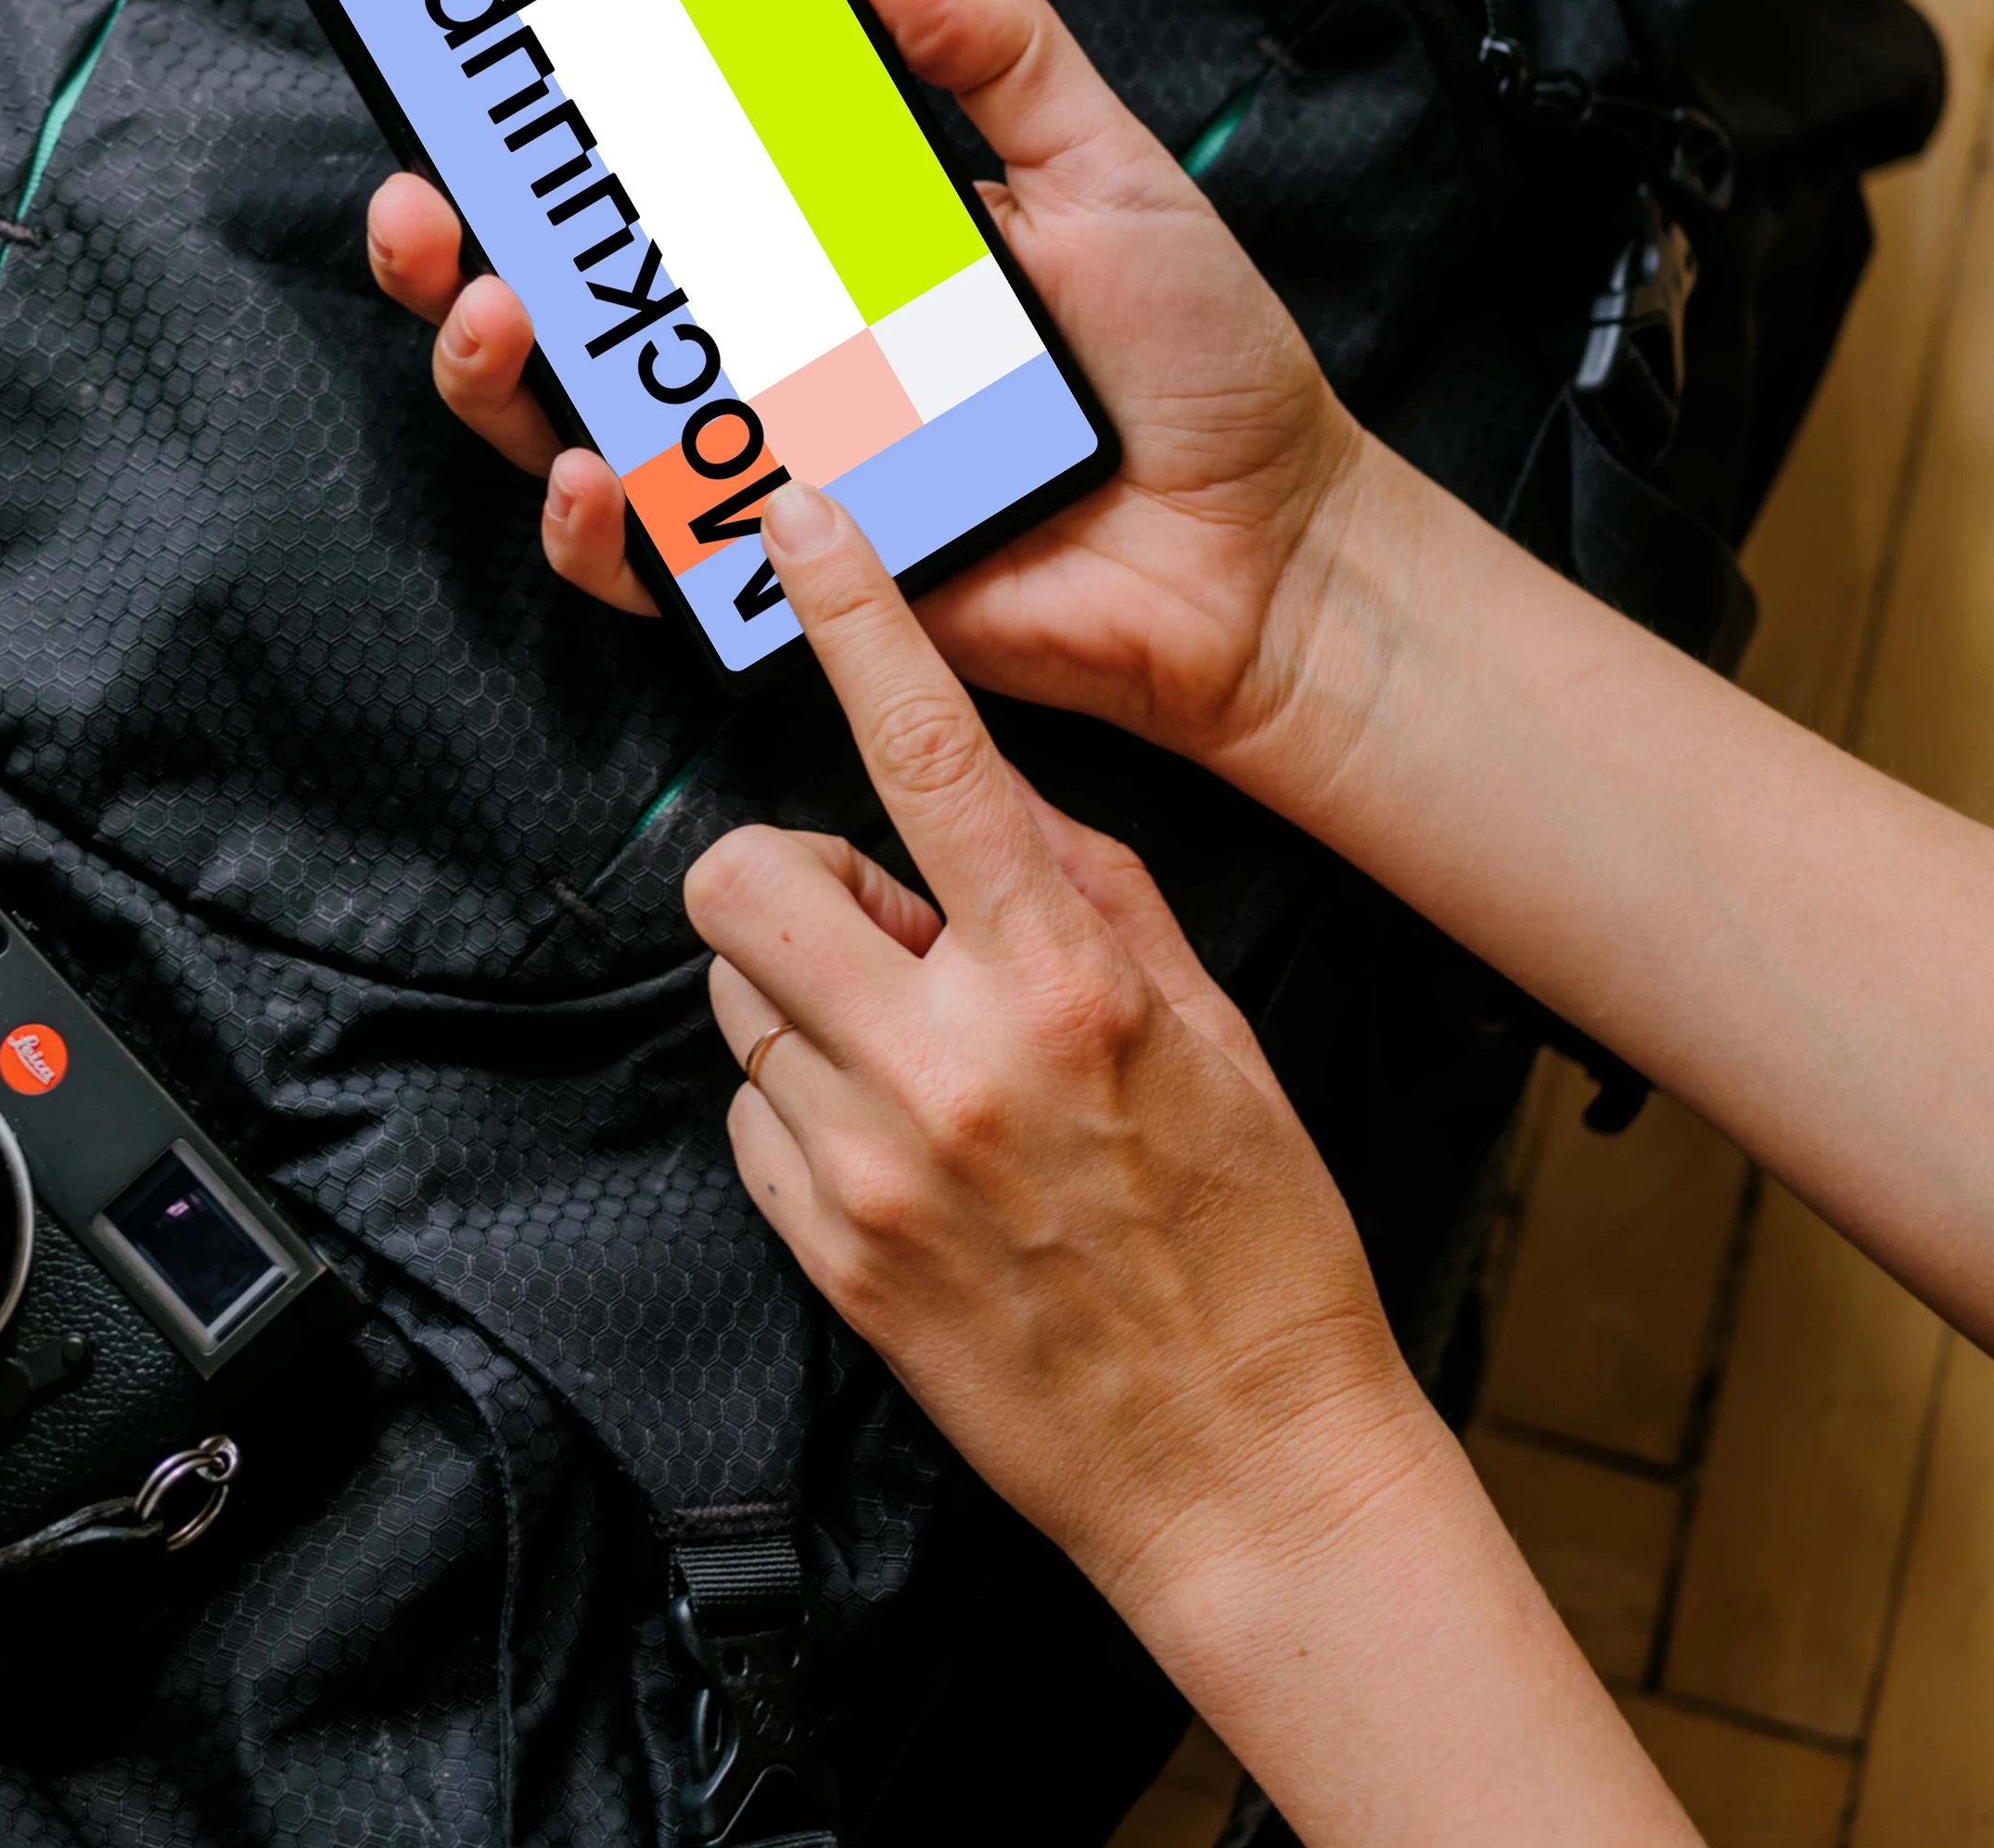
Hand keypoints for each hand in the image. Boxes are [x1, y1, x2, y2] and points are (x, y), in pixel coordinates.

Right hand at [362, 0, 1379, 794]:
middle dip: (459, 257)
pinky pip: (658, 565)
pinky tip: (591, 472)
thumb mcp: (1105, 169)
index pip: (651, 188)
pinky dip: (600, 526)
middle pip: (567, 309)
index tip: (475, 77)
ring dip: (496, 379)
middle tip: (426, 211)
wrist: (1272, 550)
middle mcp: (774, 359)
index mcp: (823, 251)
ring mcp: (771, 471)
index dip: (546, 144)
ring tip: (492, 321)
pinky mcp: (795, 582)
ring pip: (572, 432)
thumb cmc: (1199, 368)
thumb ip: (1000, 52)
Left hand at [697, 488, 1695, 1840]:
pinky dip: (803, 1111)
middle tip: (879, 929)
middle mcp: (951, 1062)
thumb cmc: (1256, 1245)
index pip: (933, 759)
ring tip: (917, 1064)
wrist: (1245, 1469)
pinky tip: (903, 1156)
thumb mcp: (1215, 1030)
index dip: (856, 621)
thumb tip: (990, 798)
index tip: (800, 523)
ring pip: (737, 998)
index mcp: (1068, 984)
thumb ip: (1091, 893)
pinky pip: (747, 1118)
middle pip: (745, 878)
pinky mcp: (826, 1256)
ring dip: (803, 1001)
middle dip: (791, 880)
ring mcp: (873, 1166)